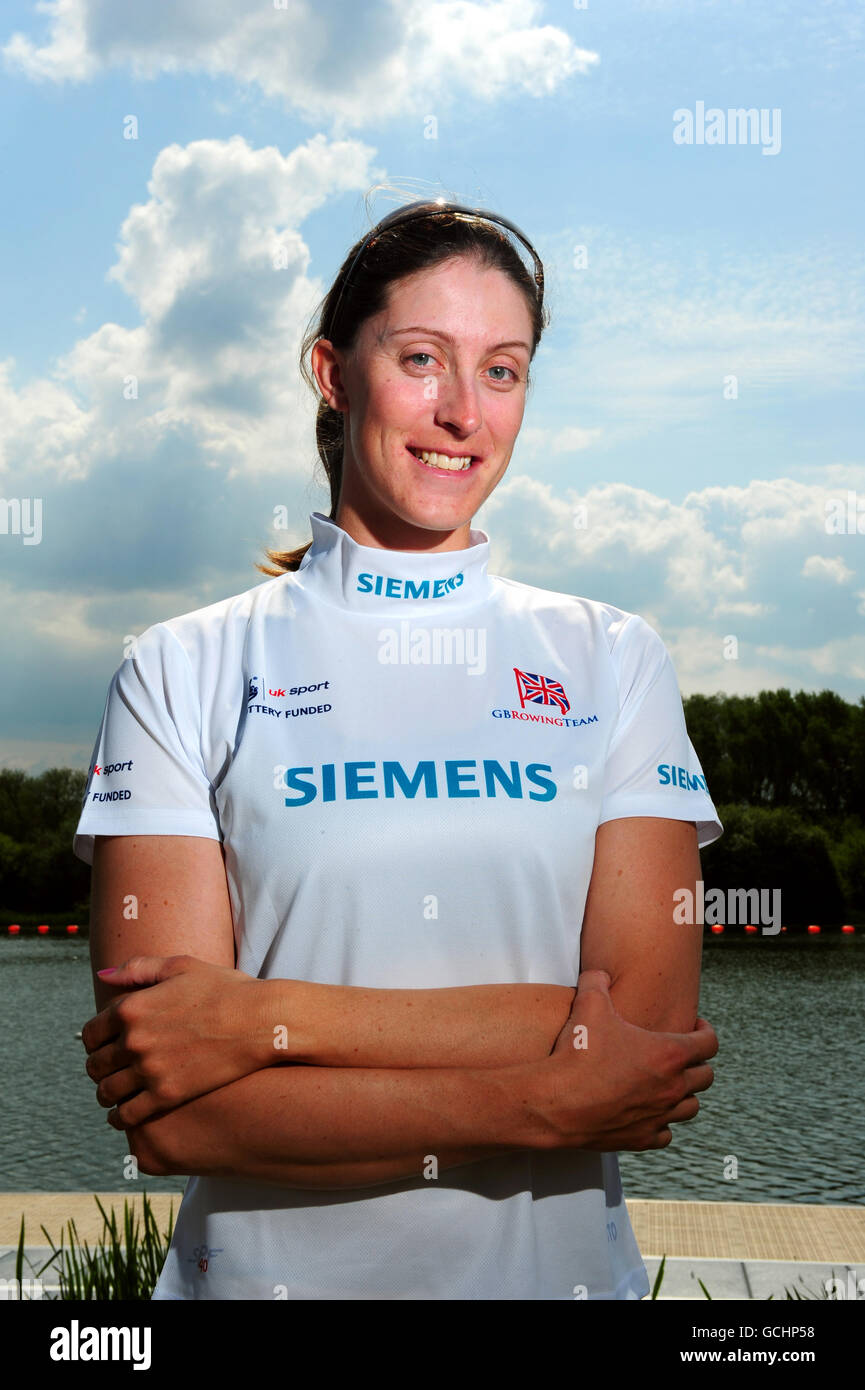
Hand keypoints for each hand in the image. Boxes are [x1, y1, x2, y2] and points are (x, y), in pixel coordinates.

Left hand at [81, 954, 268, 1126]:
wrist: (262, 1020)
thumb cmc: (227, 989)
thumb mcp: (182, 967)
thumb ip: (139, 969)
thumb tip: (103, 976)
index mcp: (132, 1007)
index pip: (91, 1034)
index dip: (94, 1043)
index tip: (104, 1048)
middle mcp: (135, 1039)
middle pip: (96, 1065)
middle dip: (99, 1069)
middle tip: (110, 1073)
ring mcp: (150, 1069)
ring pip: (107, 1092)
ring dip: (107, 1095)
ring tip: (115, 1096)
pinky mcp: (168, 1094)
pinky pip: (128, 1115)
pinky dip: (120, 1118)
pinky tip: (126, 1115)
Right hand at [524, 968, 717, 1151]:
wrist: (557, 1102)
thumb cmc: (578, 1053)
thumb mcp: (588, 1004)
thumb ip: (598, 980)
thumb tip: (600, 973)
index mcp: (668, 1054)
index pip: (709, 1043)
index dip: (705, 1030)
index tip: (695, 1026)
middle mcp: (672, 1087)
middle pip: (706, 1077)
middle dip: (697, 1062)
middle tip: (680, 1054)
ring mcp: (659, 1115)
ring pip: (691, 1107)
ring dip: (684, 1093)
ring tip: (668, 1083)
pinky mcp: (643, 1138)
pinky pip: (666, 1133)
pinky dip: (662, 1122)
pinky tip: (649, 1111)